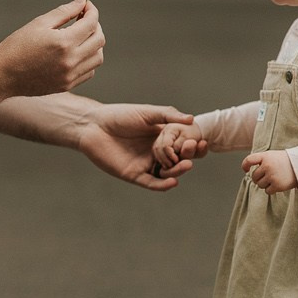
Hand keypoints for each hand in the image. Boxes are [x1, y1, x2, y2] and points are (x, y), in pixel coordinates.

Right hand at [0, 0, 104, 97]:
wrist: (3, 74)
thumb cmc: (18, 45)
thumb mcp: (40, 23)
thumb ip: (64, 11)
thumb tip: (82, 2)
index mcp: (64, 42)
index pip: (91, 23)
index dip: (92, 10)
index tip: (86, 5)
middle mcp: (71, 61)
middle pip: (99, 40)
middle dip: (95, 25)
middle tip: (82, 19)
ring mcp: (70, 75)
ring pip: (98, 57)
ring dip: (94, 43)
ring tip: (80, 36)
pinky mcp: (67, 85)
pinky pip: (89, 71)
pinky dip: (88, 59)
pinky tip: (76, 51)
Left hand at [79, 103, 198, 190]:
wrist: (95, 125)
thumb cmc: (120, 115)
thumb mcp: (147, 113)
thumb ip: (168, 116)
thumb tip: (192, 119)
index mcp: (161, 139)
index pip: (182, 146)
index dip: (193, 146)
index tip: (202, 143)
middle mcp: (156, 153)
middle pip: (177, 161)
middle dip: (187, 159)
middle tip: (193, 154)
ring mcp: (146, 164)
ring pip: (167, 174)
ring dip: (178, 171)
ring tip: (186, 165)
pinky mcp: (134, 175)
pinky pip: (152, 183)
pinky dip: (163, 185)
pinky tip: (173, 181)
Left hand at [242, 149, 296, 193]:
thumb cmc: (284, 161)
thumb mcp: (272, 156)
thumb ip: (261, 161)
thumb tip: (248, 171)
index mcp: (265, 156)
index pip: (249, 160)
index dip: (245, 166)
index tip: (246, 170)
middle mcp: (267, 166)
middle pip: (254, 177)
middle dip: (258, 178)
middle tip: (267, 176)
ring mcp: (272, 176)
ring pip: (260, 185)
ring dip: (265, 184)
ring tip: (274, 179)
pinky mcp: (277, 185)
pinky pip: (267, 191)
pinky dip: (271, 189)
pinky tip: (277, 184)